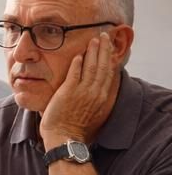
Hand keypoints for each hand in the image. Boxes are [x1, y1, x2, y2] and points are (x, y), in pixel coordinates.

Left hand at [40, 32, 119, 148]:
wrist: (64, 138)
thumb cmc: (74, 129)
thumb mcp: (93, 113)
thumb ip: (95, 100)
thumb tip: (96, 91)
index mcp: (102, 98)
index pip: (109, 73)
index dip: (110, 58)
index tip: (109, 48)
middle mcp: (95, 93)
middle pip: (103, 66)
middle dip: (104, 49)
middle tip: (104, 36)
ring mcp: (82, 91)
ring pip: (91, 66)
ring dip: (93, 51)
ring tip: (93, 40)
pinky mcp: (68, 91)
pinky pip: (75, 72)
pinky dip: (77, 62)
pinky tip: (78, 54)